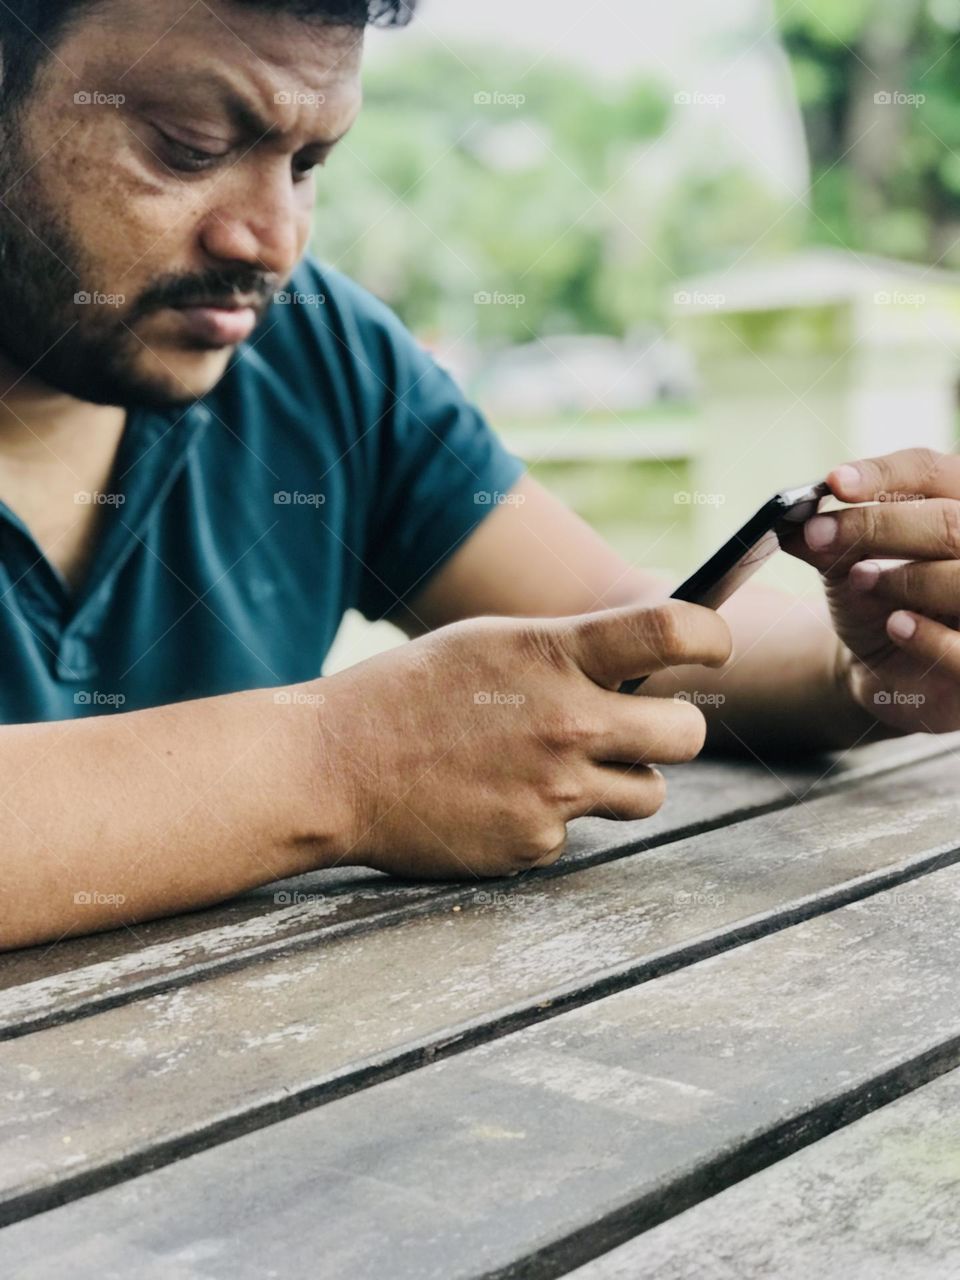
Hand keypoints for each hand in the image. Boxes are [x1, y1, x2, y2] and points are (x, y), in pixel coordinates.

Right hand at [318, 601, 731, 879]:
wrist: (333, 767)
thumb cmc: (410, 694)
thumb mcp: (490, 643)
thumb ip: (568, 651)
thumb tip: (641, 662)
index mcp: (553, 654)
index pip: (673, 631)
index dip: (711, 638)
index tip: (713, 649)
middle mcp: (567, 723)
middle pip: (685, 734)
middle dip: (673, 730)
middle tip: (640, 726)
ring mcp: (554, 791)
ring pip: (648, 794)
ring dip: (623, 780)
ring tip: (563, 766)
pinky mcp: (534, 843)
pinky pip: (578, 830)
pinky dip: (553, 817)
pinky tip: (501, 798)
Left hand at [782, 447, 959, 733]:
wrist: (882, 661)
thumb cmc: (874, 597)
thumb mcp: (846, 562)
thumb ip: (828, 539)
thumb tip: (792, 523)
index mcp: (958, 506)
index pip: (932, 472)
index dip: (885, 474)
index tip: (834, 483)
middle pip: (949, 522)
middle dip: (882, 526)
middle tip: (821, 535)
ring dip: (906, 578)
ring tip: (861, 580)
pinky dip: (925, 634)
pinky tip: (896, 626)